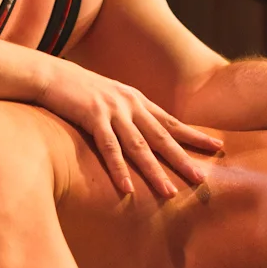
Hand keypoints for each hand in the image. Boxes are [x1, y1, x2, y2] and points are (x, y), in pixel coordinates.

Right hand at [35, 60, 220, 200]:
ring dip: (155, 171)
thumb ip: (126, 113)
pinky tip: (127, 188)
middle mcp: (130, 105)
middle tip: (202, 178)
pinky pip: (109, 148)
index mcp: (137, 100)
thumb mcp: (109, 98)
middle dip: (183, 159)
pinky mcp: (92, 117)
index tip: (217, 147)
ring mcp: (112, 111)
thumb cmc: (77, 90)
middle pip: (162, 137)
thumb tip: (139, 132)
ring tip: (170, 193)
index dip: (194, 135)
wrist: (49, 75)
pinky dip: (119, 169)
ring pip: (139, 147)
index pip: (172, 122)